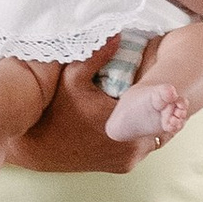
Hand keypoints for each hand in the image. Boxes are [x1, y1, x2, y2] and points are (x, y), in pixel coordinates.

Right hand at [9, 49, 157, 170]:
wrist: (38, 147)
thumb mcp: (71, 79)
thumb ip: (96, 57)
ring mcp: (129, 160)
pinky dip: (140, 137)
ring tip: (144, 108)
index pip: (163, 110)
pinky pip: (142, 148)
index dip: (163, 98)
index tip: (161, 88)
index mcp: (126, 126)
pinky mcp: (123, 167)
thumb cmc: (55, 111)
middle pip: (161, 124)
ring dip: (150, 124)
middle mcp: (132, 148)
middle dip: (159, 110)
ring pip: (153, 137)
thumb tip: (117, 34)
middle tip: (154, 95)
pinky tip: (132, 124)